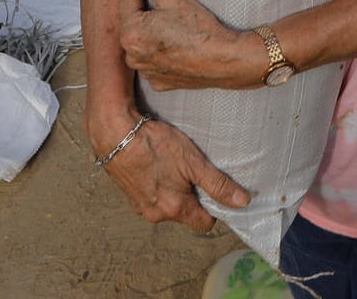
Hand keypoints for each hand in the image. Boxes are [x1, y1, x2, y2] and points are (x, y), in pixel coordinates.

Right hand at [87, 107, 248, 232]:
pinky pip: (152, 196)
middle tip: (193, 170)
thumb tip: (241, 202)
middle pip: (185, 213)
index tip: (214, 189)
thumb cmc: (153, 145)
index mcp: (174, 209)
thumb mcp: (193, 162)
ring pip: (168, 204)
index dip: (213, 208)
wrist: (114, 133)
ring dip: (174, 189)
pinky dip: (158, 184)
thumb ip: (218, 184)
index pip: (204, 224)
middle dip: (192, 196)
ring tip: (174, 164)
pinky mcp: (129, 194)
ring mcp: (140, 205)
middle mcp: (156, 214)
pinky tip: (158, 164)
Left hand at [117, 0, 256, 90]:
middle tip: (167, 4)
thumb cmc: (199, 29)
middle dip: (145, 11)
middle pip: (133, 23)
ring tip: (174, 26)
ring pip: (142, 43)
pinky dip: (160, 53)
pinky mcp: (159, 82)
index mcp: (130, 33)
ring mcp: (146, 71)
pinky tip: (177, 45)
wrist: (224, 60)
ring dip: (151, 33)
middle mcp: (132, 56)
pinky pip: (153, 61)